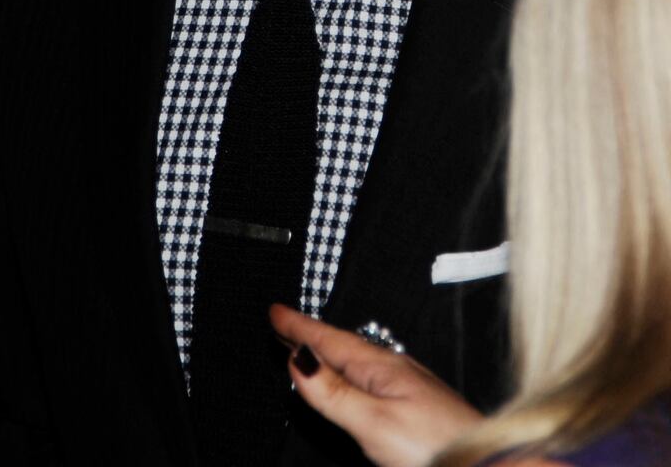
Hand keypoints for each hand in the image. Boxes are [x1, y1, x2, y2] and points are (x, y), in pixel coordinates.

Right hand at [269, 303, 482, 466]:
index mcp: (382, 368)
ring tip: (309, 345)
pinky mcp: (416, 408)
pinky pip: (369, 378)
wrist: (488, 466)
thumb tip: (299, 359)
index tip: (275, 312)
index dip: (300, 327)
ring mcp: (408, 388)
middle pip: (342, 346)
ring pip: (356, 362)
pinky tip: (352, 379)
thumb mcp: (374, 422)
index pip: (331, 340)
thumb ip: (335, 393)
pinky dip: (349, 372)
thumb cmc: (437, 448)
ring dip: (329, 352)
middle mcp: (395, 371)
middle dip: (310, 334)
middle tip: (282, 322)